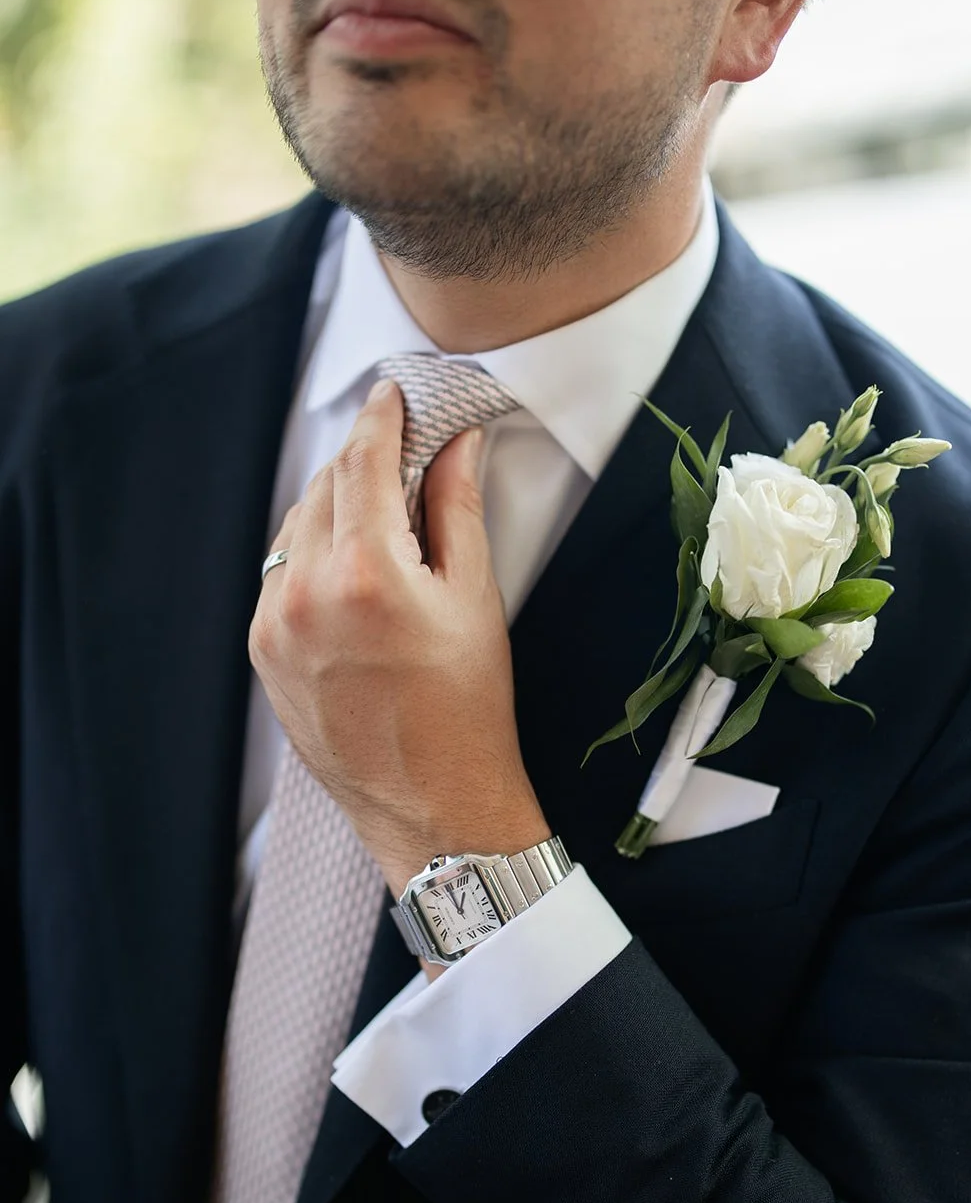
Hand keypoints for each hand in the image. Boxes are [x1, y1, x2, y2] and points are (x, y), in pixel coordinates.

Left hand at [250, 379, 549, 897]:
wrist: (433, 806)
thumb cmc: (469, 711)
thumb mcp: (475, 600)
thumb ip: (457, 508)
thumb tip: (455, 441)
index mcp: (366, 574)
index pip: (363, 461)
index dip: (382, 418)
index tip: (394, 395)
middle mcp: (305, 594)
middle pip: (325, 488)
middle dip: (362, 463)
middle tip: (402, 455)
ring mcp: (274, 626)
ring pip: (296, 529)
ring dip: (334, 508)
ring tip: (382, 519)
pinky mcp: (263, 654)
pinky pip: (281, 576)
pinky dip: (313, 555)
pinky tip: (353, 572)